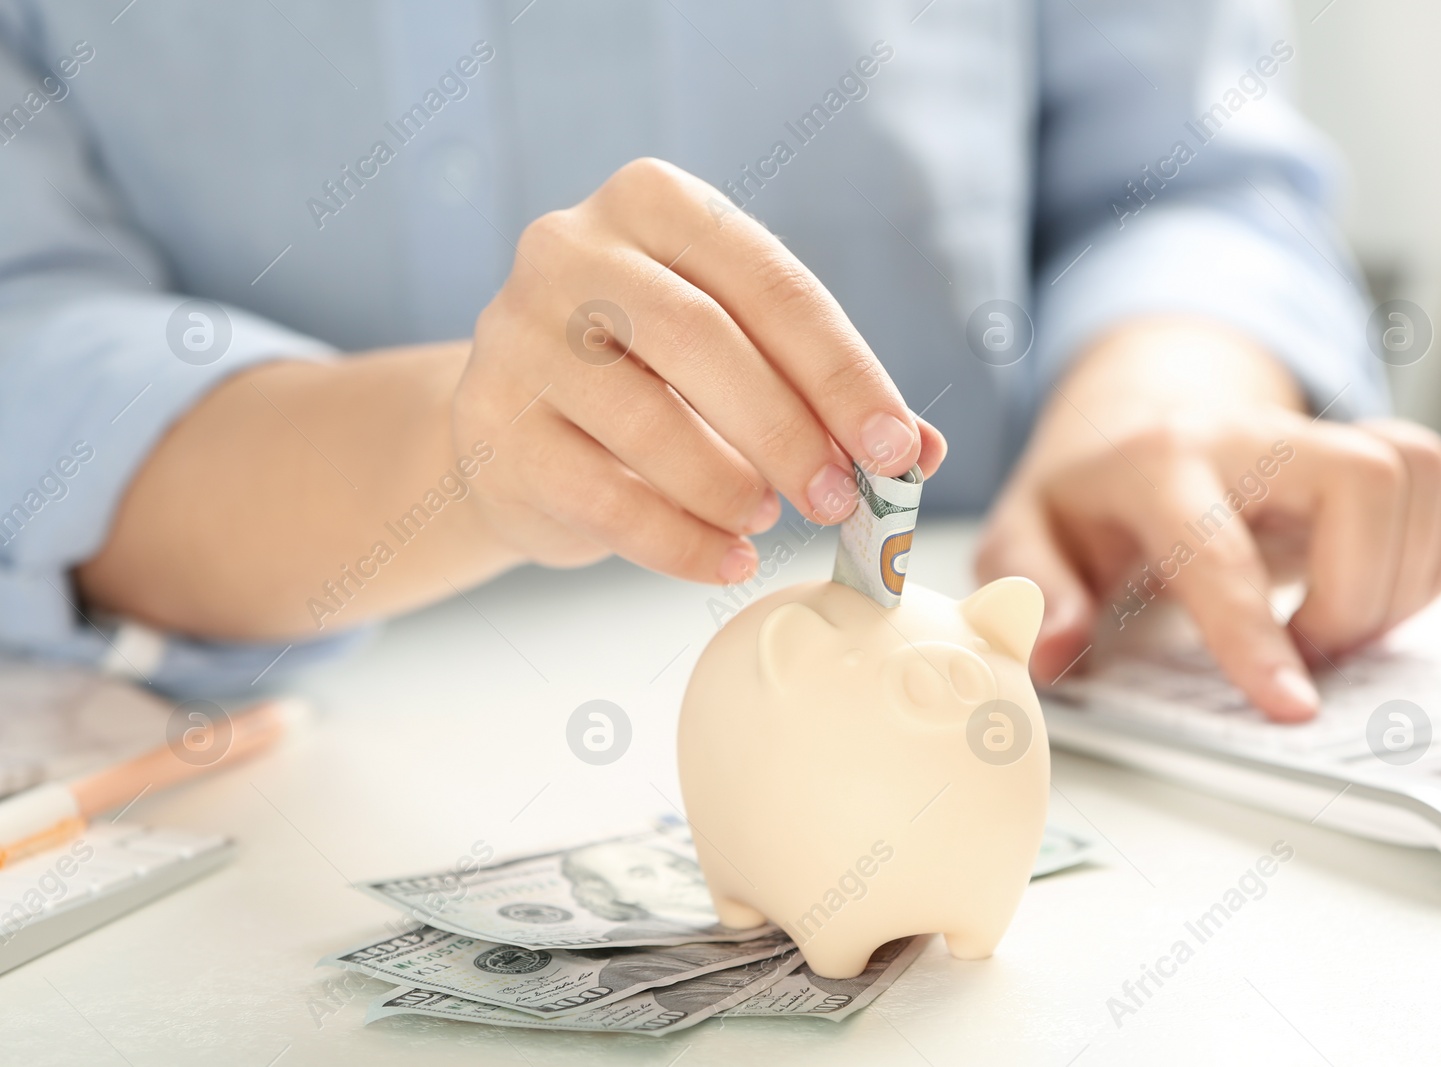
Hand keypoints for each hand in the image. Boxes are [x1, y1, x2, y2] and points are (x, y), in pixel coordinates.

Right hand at [454, 157, 945, 583]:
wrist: (521, 423)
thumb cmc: (654, 378)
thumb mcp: (742, 359)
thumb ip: (824, 394)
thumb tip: (919, 455)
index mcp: (653, 204)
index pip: (771, 284)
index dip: (843, 374)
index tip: (898, 450)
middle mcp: (570, 249)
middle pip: (702, 340)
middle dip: (790, 431)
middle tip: (842, 500)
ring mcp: (515, 334)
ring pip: (646, 419)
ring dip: (730, 485)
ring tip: (767, 521)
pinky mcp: (489, 425)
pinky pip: (600, 496)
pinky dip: (678, 541)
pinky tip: (724, 559)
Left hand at [975, 320, 1440, 721]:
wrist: (1130, 421)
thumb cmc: (1082, 495)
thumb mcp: (1022, 538)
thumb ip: (1032, 593)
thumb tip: (1053, 652)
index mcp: (1156, 460)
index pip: (1218, 548)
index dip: (1256, 634)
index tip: (1292, 708)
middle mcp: (1249, 432)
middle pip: (1362, 481)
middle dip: (1356, 595)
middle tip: (1307, 654)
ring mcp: (1316, 432)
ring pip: (1419, 479)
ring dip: (1398, 580)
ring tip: (1331, 630)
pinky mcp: (1366, 449)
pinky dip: (1426, 562)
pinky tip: (1363, 594)